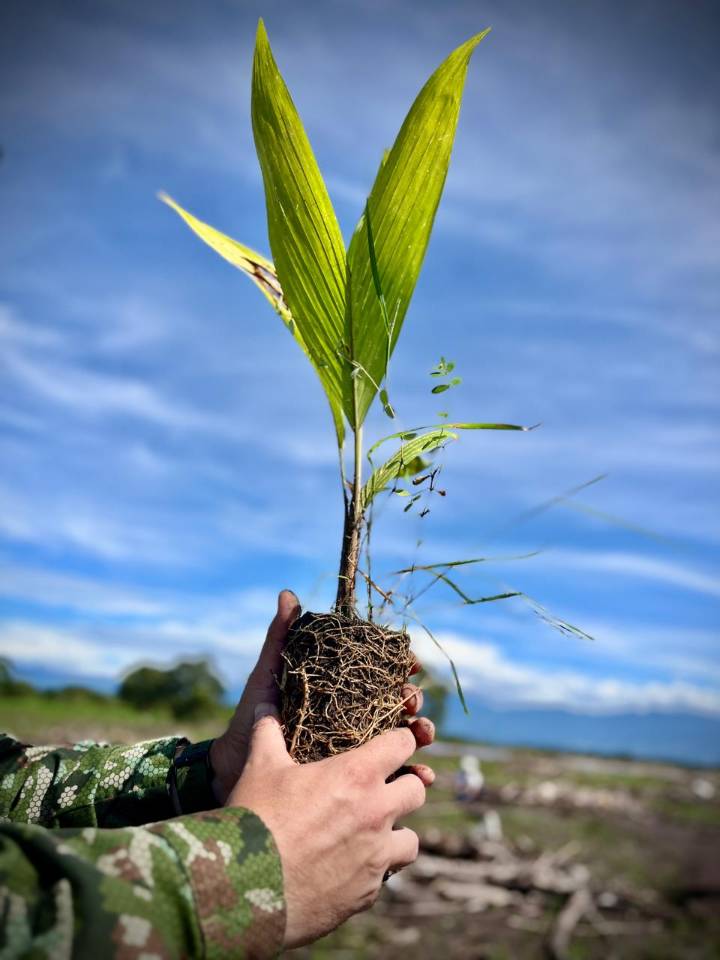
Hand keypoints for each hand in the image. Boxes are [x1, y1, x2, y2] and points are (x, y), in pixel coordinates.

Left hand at [210, 590, 433, 801]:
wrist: (236, 764)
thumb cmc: (252, 713)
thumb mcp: (270, 673)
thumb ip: (281, 637)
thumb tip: (288, 594)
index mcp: (340, 692)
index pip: (380, 675)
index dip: (400, 666)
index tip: (410, 663)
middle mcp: (354, 718)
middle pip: (398, 705)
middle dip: (413, 701)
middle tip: (412, 703)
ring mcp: (357, 749)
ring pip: (403, 740)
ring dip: (421, 733)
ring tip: (423, 734)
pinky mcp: (355, 778)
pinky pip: (392, 777)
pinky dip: (413, 773)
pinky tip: (421, 772)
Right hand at [228, 703, 431, 948]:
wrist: (245, 889)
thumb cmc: (255, 820)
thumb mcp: (260, 768)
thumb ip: (268, 732)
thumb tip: (264, 705)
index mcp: (357, 775)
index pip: (403, 744)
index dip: (399, 741)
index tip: (391, 744)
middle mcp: (376, 813)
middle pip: (417, 790)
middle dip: (404, 786)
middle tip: (380, 790)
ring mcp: (376, 857)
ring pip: (412, 840)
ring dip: (396, 833)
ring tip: (372, 834)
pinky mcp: (368, 893)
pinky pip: (385, 876)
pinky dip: (373, 870)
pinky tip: (348, 867)